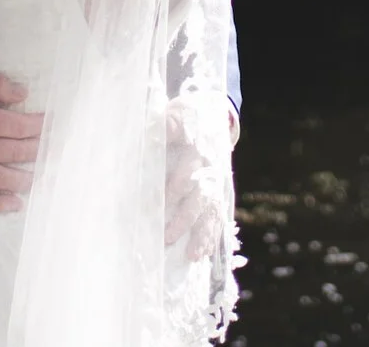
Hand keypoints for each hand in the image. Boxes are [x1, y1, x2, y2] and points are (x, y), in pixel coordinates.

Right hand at [0, 70, 40, 212]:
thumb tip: (23, 93)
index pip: (17, 125)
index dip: (37, 125)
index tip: (49, 124)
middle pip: (14, 151)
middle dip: (36, 149)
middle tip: (51, 149)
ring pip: (1, 177)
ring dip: (23, 177)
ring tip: (37, 175)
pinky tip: (15, 204)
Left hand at [163, 116, 220, 257]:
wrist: (216, 112)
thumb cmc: (189, 115)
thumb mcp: (175, 114)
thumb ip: (163, 126)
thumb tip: (148, 134)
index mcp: (198, 151)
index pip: (185, 175)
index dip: (172, 192)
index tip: (158, 208)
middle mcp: (210, 169)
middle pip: (198, 198)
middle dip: (183, 219)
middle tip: (167, 238)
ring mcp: (217, 182)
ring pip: (210, 211)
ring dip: (201, 234)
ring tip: (191, 256)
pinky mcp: (220, 191)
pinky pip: (218, 215)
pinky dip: (211, 235)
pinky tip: (202, 252)